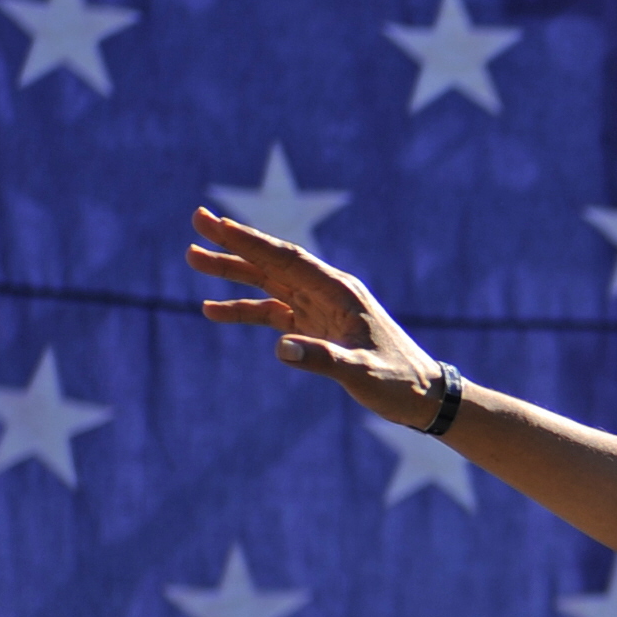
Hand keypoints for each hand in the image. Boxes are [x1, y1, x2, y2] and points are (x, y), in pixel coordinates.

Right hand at [186, 207, 446, 428]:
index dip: (251, 241)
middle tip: (197, 221)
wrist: (422, 396)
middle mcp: (327, 292)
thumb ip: (324, 360)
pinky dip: (244, 309)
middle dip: (234, 243)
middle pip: (273, 261)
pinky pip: (273, 312)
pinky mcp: (316, 328)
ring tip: (193, 258)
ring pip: (268, 283)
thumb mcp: (362, 374)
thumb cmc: (398, 382)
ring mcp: (320, 308)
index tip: (219, 224)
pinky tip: (213, 309)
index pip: (288, 259)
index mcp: (340, 292)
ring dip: (233, 272)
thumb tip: (281, 347)